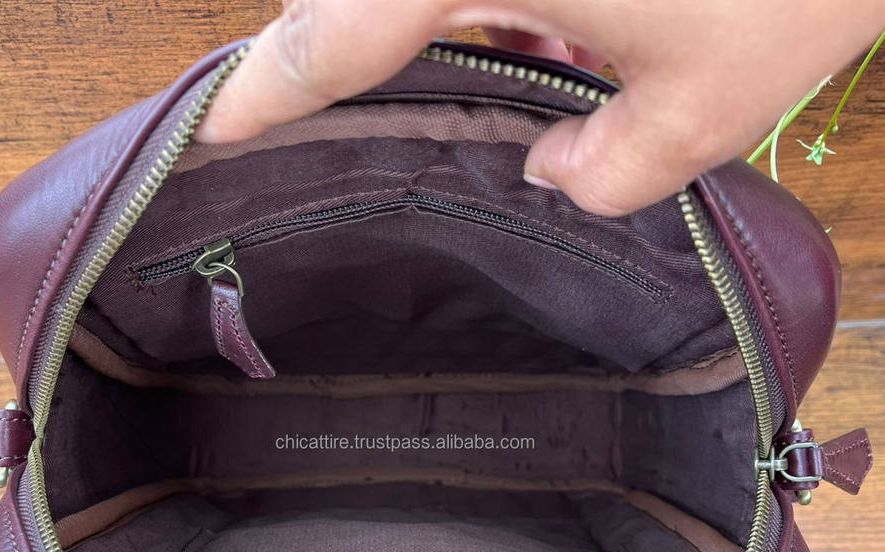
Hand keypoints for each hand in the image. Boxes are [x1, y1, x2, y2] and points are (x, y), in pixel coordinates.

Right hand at [197, 0, 883, 215]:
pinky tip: (521, 28)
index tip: (209, 131)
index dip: (264, 93)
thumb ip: (602, 172)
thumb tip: (552, 171)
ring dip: (402, 19)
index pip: (331, 38)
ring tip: (416, 86)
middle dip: (323, 50)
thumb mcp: (701, 111)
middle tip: (306, 118)